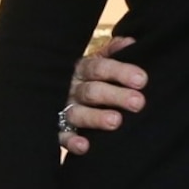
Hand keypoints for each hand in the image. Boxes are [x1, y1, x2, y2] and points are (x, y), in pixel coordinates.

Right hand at [59, 36, 144, 155]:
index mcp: (81, 69)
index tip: (142, 80)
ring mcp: (61, 109)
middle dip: (115, 96)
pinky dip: (71, 141)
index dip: (120, 72)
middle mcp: (70, 88)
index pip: (100, 67)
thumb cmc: (84, 77)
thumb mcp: (95, 61)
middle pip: (92, 91)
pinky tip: (84, 146)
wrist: (46, 89)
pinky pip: (60, 136)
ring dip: (96, 118)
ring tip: (116, 121)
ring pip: (77, 113)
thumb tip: (131, 42)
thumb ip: (112, 52)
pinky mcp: (55, 129)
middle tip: (138, 102)